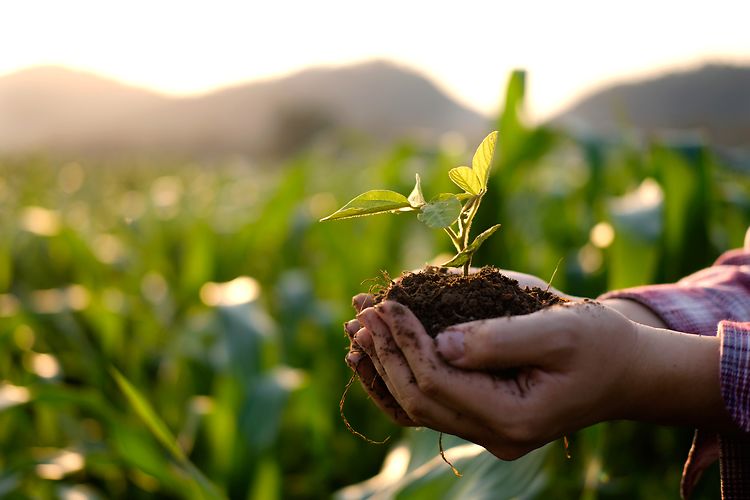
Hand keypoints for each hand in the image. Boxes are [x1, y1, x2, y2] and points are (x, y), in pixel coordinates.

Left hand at [356, 299, 731, 460]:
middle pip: (419, 399)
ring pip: (416, 407)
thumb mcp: (557, 330)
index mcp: (514, 418)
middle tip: (361, 312)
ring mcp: (487, 433)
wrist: (625, 372)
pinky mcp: (483, 419)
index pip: (438, 381)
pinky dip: (399, 379)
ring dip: (383, 367)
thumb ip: (499, 338)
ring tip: (355, 332)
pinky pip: (429, 404)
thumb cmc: (599, 344)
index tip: (385, 305)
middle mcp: (495, 436)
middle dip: (385, 353)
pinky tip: (377, 356)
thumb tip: (440, 342)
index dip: (406, 342)